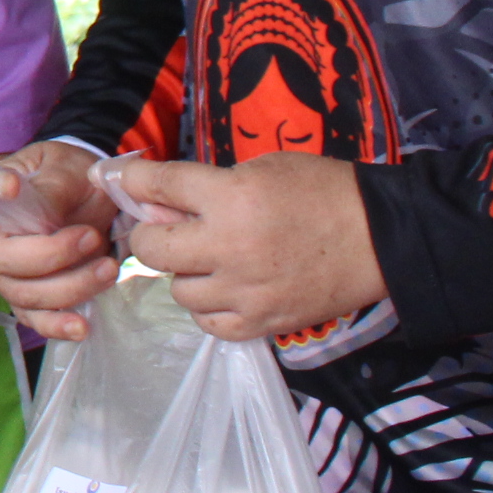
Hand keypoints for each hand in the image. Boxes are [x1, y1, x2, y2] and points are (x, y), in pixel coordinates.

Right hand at [0, 139, 120, 341]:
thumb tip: (26, 201)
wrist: (93, 205)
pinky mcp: (31, 300)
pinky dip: (58, 326)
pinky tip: (82, 327)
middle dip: (52, 254)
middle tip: (92, 236)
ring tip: (108, 269)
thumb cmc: (75, 180)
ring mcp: (9, 274)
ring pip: (24, 295)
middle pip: (4, 259)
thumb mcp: (70, 172)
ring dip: (69, 288)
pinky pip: (36, 320)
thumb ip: (52, 188)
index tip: (12, 186)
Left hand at [109, 155, 384, 341]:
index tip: (109, 178)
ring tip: (210, 259)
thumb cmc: (322, 192)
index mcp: (231, 197)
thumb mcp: (261, 169)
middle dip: (152, 234)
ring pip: (176, 289)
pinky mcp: (263, 324)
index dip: (125, 180)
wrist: (382, 238)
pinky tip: (226, 288)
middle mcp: (230, 246)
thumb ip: (205, 185)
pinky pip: (208, 323)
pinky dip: (209, 306)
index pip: (155, 185)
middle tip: (170, 229)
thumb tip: (153, 201)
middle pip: (150, 247)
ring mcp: (245, 291)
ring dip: (184, 272)